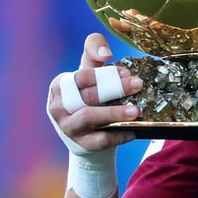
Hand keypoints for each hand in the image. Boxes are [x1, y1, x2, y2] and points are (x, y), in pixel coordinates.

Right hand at [46, 33, 141, 153]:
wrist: (87, 134)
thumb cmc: (90, 97)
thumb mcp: (89, 73)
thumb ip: (94, 54)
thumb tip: (106, 53)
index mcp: (60, 86)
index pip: (81, 76)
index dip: (105, 73)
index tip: (126, 72)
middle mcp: (59, 106)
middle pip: (87, 96)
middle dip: (115, 89)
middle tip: (138, 84)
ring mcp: (68, 127)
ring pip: (90, 117)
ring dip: (115, 112)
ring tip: (136, 110)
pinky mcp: (80, 144)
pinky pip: (100, 139)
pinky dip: (118, 134)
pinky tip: (133, 129)